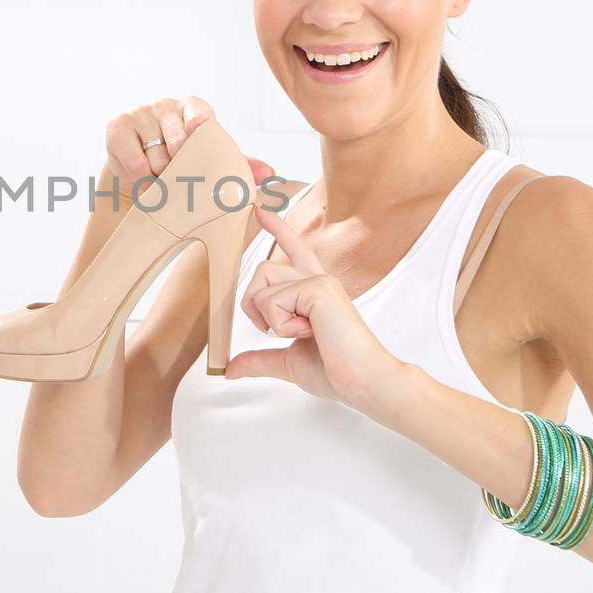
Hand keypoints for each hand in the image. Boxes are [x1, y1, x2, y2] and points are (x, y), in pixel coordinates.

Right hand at [100, 96, 271, 198]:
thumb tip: (269, 173)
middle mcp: (165, 105)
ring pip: (155, 157)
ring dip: (160, 179)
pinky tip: (143, 182)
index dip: (199, 125)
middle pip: (177, 144)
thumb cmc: (183, 163)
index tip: (197, 136)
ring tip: (161, 183)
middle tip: (180, 180)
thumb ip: (239, 166)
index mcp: (193, 109)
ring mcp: (140, 114)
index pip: (199, 112)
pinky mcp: (117, 127)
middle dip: (180, 170)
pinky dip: (139, 179)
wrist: (142, 173)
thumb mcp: (211, 162)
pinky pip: (133, 161)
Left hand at [224, 203, 411, 409]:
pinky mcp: (319, 287)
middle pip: (262, 270)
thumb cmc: (335, 372)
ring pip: (263, 282)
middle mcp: (318, 280)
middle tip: (278, 332)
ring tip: (300, 333)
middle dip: (254, 305)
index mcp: (314, 291)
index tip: (261, 210)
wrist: (361, 383)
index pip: (295, 250)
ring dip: (269, 317)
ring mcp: (319, 281)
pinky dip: (281, 325)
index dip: (278, 229)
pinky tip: (309, 333)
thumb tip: (230, 370)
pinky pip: (273, 300)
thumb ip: (259, 360)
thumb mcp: (286, 362)